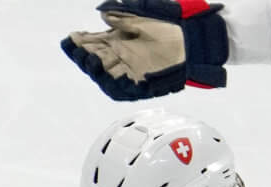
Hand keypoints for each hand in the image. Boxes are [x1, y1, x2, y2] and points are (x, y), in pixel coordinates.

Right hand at [60, 2, 227, 102]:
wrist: (198, 36)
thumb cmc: (174, 21)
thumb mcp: (145, 12)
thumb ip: (124, 13)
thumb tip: (103, 12)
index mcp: (119, 40)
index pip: (94, 43)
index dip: (81, 42)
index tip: (72, 38)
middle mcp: (121, 58)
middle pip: (96, 60)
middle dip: (84, 56)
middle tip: (78, 49)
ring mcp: (131, 72)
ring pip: (106, 76)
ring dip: (95, 70)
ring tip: (90, 61)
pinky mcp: (142, 85)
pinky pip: (124, 89)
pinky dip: (114, 84)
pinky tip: (107, 76)